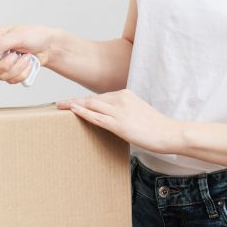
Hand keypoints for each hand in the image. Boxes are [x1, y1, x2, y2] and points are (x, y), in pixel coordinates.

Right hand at [0, 24, 56, 84]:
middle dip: (5, 64)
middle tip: (15, 54)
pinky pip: (10, 80)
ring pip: (0, 75)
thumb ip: (1, 43)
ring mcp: (0, 63)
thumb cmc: (34, 35)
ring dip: (17, 67)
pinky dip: (22, 73)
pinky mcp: (9, 73)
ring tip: (25, 56)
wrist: (48, 47)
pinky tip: (26, 63)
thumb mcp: (18, 35)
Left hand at [55, 89, 183, 153]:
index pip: (99, 96)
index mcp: (125, 94)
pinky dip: (83, 113)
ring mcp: (119, 111)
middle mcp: (121, 99)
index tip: (71, 101)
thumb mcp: (138, 111)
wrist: (168, 132)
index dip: (83, 99)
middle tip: (59, 103)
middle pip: (91, 99)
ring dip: (73, 105)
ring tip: (60, 107)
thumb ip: (124, 110)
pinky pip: (97, 117)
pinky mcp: (119, 124)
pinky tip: (73, 111)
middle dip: (74, 101)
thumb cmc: (155, 126)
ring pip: (91, 105)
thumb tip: (111, 117)